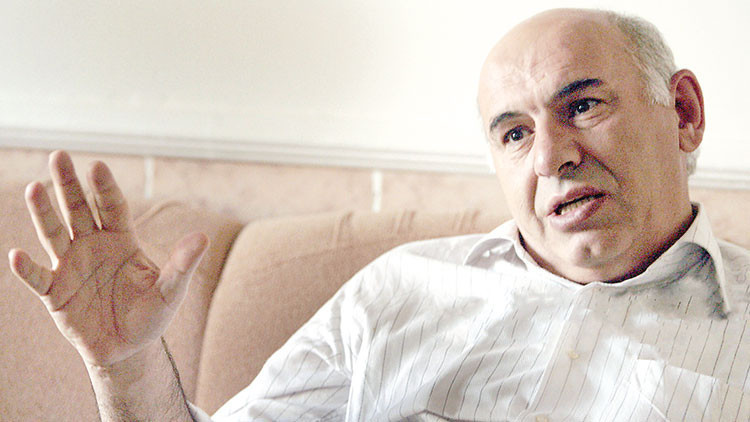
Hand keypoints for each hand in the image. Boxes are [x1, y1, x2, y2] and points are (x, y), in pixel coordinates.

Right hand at [8, 151, 207, 366]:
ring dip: (43, 213)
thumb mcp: (171, 291)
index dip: (104, 187)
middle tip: (59, 155)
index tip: (97, 165)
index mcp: (121, 239)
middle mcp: (92, 246)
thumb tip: (203, 238)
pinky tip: (17, 255)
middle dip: (68, 184)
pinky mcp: (54, 293)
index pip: (113, 207)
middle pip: (78, 209)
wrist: (128, 348)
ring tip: (34, 188)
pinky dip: (26, 268)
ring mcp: (70, 266)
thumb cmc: (150, 314)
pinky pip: (38, 277)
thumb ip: (182, 265)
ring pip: (54, 234)